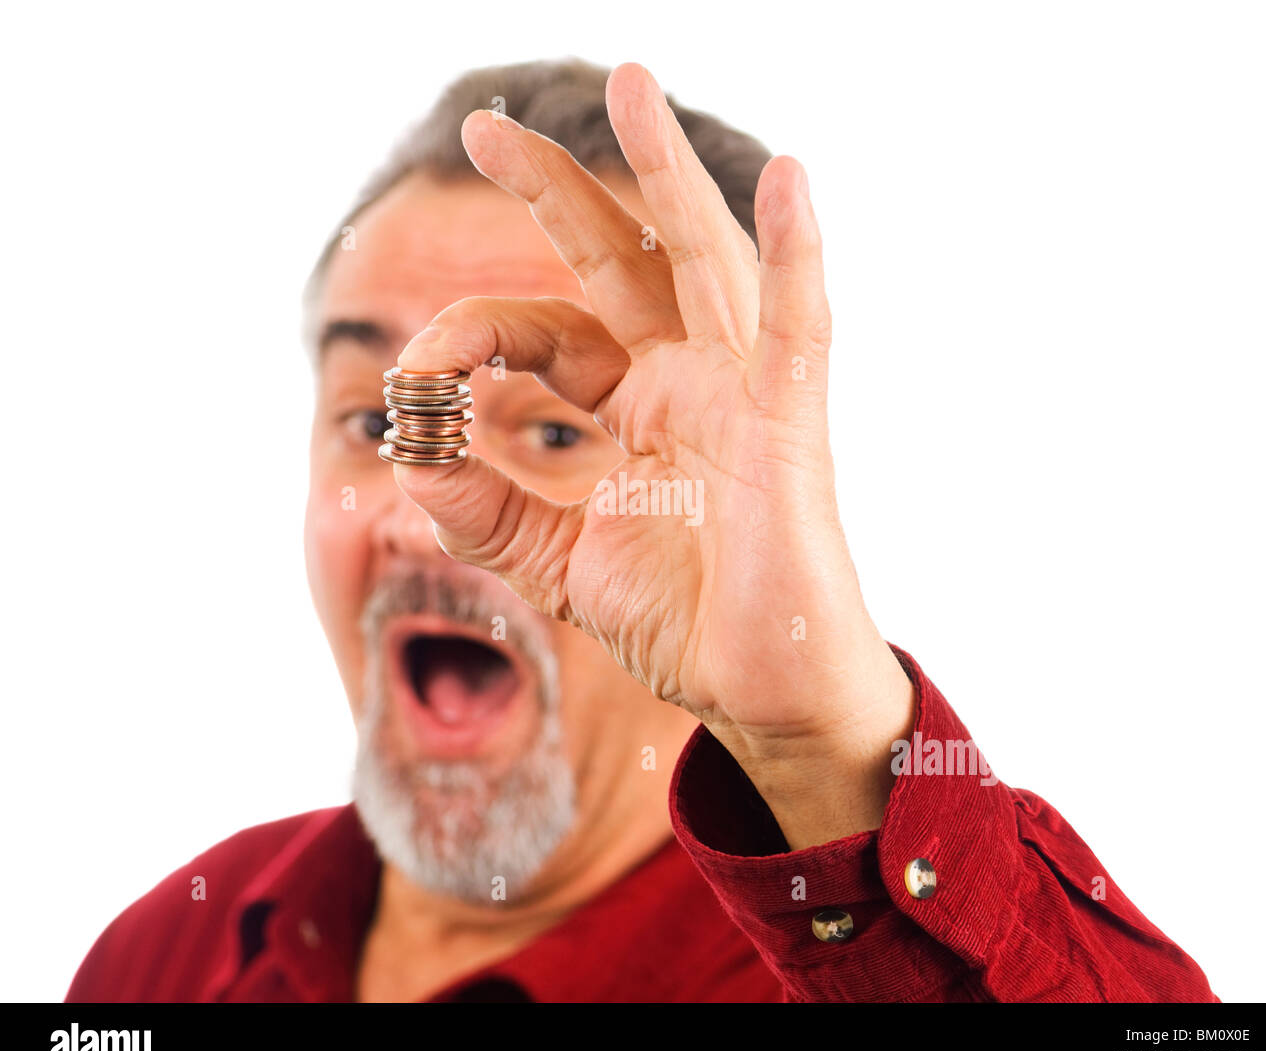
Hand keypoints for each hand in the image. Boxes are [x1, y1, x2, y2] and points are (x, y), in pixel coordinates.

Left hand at [392, 63, 914, 847]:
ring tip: (634, 87)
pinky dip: (794, 257)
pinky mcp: (789, 430)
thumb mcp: (554, 561)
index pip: (538, 335)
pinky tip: (787, 179)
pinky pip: (797, 332)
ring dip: (670, 174)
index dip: (465, 342)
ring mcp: (740, 396)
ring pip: (704, 263)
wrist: (761, 689)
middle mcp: (684, 383)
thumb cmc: (680, 618)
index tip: (411, 383)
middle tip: (484, 131)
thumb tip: (408, 457)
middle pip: (620, 260)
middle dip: (556, 191)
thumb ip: (482, 511)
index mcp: (630, 407)